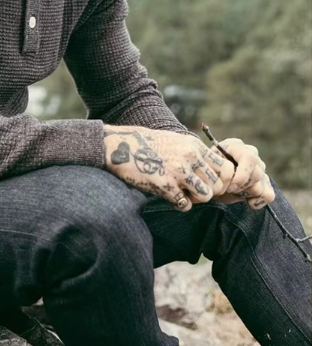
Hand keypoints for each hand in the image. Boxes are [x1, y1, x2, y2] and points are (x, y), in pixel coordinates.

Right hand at [103, 125, 234, 211]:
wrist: (120, 146)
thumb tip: (207, 167)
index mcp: (193, 145)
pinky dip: (180, 205)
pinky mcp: (165, 185)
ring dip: (196, 199)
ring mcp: (178, 172)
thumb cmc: (146, 143)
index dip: (220, 178)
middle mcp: (189, 157)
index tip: (208, 182)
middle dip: (208, 191)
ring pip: (205, 196)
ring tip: (185, 195)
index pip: (225, 167)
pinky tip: (172, 198)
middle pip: (217, 184)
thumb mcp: (174, 140)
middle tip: (195, 191)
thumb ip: (192, 151)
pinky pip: (185, 204)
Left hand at [209, 138, 274, 209]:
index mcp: (235, 146)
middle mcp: (250, 154)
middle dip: (241, 187)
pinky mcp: (264, 181)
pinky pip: (268, 195)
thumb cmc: (208, 172)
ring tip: (233, 191)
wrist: (209, 178)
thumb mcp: (209, 170)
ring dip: (246, 194)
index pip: (249, 158)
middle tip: (228, 190)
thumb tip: (230, 184)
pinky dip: (259, 201)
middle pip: (257, 174)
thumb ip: (219, 175)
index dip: (241, 176)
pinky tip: (248, 201)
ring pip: (261, 186)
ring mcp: (259, 167)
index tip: (230, 188)